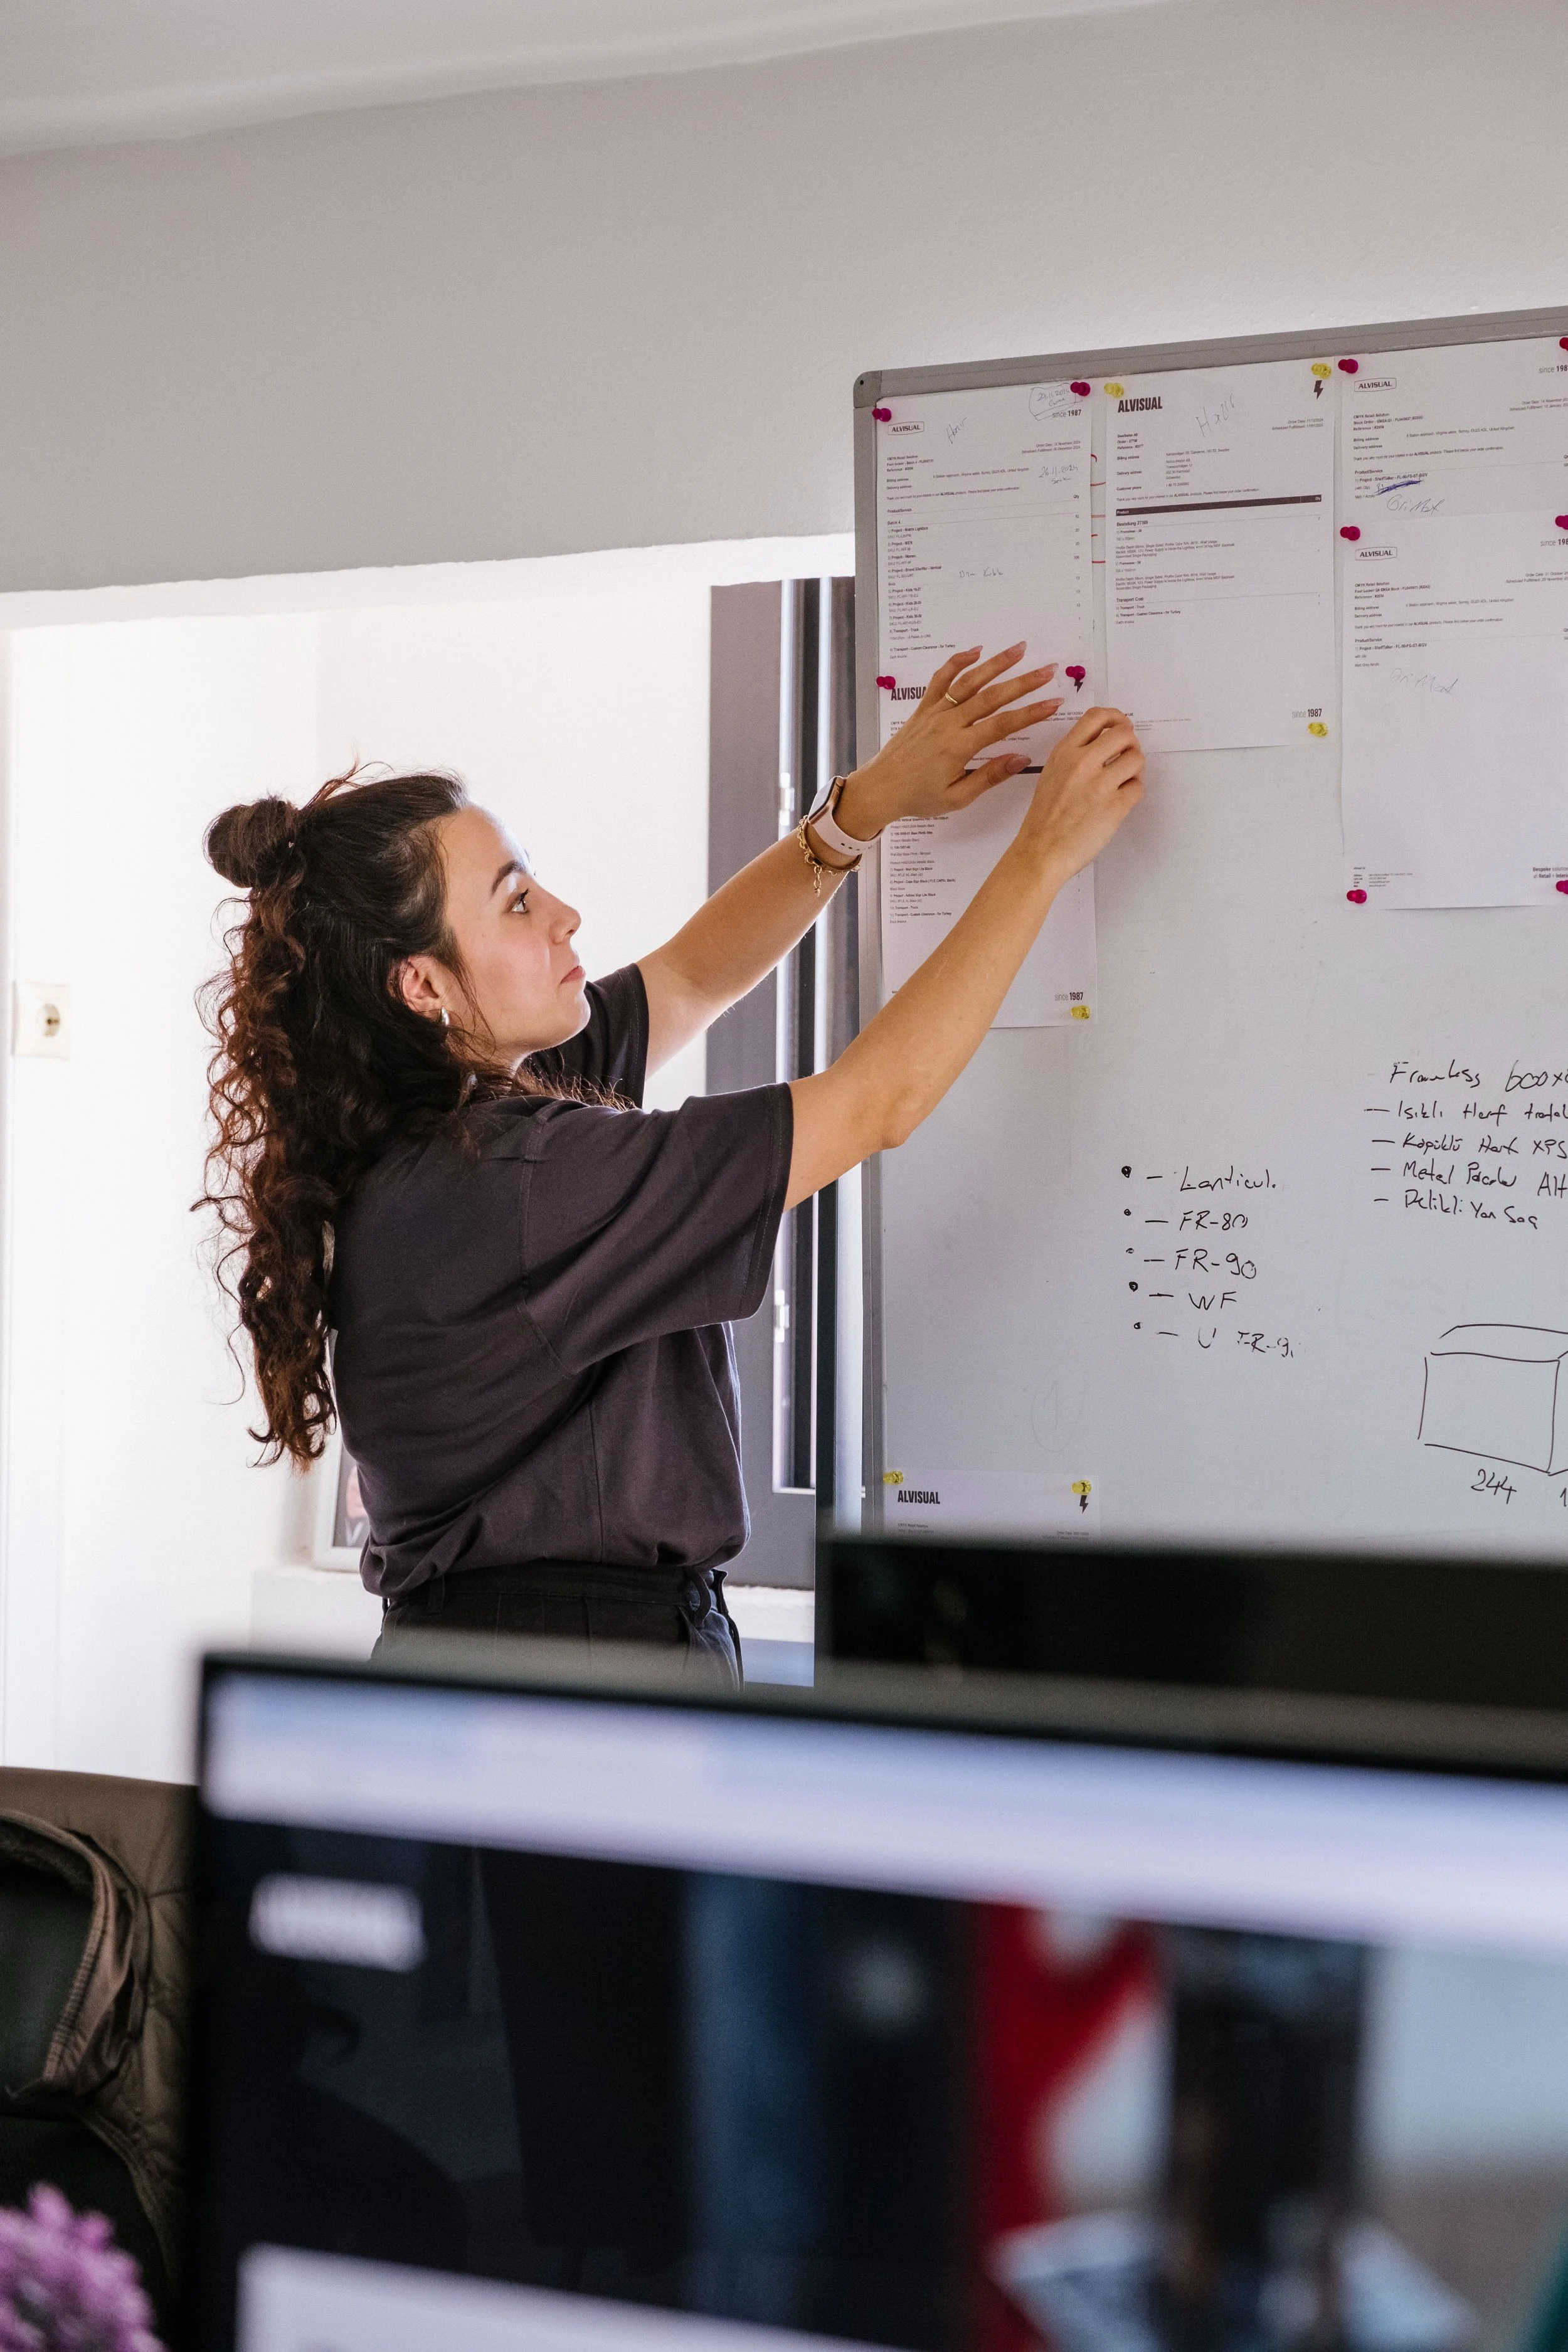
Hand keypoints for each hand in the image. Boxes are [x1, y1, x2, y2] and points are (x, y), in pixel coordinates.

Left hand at [831, 644, 1064, 839]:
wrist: (880, 788)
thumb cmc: (917, 797)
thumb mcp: (957, 797)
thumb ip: (990, 776)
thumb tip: (1021, 759)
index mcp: (959, 747)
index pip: (1003, 724)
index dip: (1032, 712)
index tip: (1054, 702)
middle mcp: (948, 724)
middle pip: (992, 697)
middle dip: (1024, 682)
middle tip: (1048, 670)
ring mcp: (935, 712)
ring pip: (969, 682)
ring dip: (996, 664)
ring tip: (1020, 649)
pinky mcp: (923, 708)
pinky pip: (941, 679)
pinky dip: (957, 662)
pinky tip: (976, 651)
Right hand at [1016, 705, 1144, 880]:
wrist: (1040, 852)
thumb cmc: (1044, 819)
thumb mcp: (1051, 774)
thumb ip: (1074, 755)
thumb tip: (1104, 744)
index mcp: (1065, 752)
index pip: (1097, 716)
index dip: (1116, 717)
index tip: (1121, 726)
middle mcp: (1082, 763)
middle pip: (1124, 733)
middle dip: (1131, 743)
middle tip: (1127, 755)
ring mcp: (1100, 785)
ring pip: (1137, 759)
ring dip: (1135, 769)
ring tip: (1124, 780)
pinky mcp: (1115, 807)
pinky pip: (1138, 788)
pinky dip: (1133, 792)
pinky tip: (1121, 800)